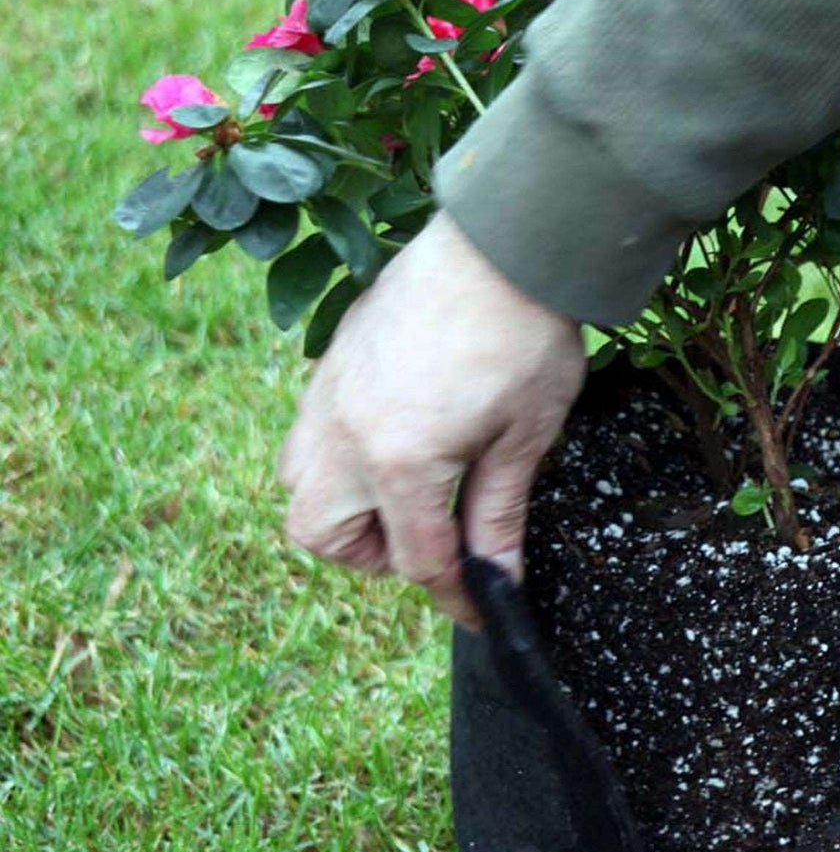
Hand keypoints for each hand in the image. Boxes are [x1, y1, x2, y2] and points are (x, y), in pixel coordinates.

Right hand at [277, 211, 585, 628]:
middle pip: (321, 533)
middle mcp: (345, 433)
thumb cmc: (525, 335)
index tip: (481, 609)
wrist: (506, 243)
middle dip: (374, 552)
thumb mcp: (526, 438)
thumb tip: (497, 577)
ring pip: (300, 482)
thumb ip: (499, 514)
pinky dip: (342, 453)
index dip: (456, 595)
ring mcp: (328, 393)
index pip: (418, 559)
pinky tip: (399, 436)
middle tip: (432, 535)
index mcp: (400, 461)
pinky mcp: (331, 361)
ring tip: (409, 489)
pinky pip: (310, 430)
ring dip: (346, 505)